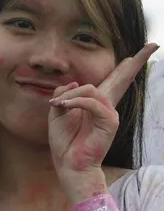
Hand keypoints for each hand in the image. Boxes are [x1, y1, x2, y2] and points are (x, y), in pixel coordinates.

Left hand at [48, 44, 157, 191]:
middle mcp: (106, 106)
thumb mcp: (57, 113)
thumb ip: (64, 96)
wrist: (69, 164)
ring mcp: (110, 113)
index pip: (113, 81)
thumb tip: (72, 83)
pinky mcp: (110, 121)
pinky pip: (91, 102)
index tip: (137, 53)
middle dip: (135, 62)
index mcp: (95, 104)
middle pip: (122, 79)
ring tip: (58, 105)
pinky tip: (62, 106)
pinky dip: (74, 102)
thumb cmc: (64, 142)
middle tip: (152, 46)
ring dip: (71, 95)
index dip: (125, 67)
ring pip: (91, 89)